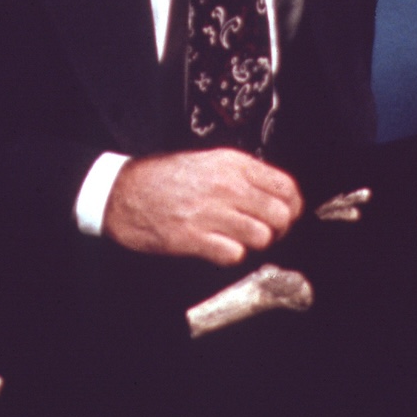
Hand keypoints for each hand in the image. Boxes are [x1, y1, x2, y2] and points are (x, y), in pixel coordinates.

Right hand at [103, 148, 303, 265]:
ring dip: (254, 243)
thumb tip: (274, 194)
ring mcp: (211, 212)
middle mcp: (227, 185)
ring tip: (239, 239)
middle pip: (280, 215)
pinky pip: (235, 254)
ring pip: (262, 236)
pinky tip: (220, 247)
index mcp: (234, 164)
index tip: (288, 215)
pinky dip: (231, 255)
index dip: (293, 206)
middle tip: (265, 232)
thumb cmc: (164, 178)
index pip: (287, 187)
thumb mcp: (209, 161)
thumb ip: (243, 175)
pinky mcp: (194, 238)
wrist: (123, 192)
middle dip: (278, 229)